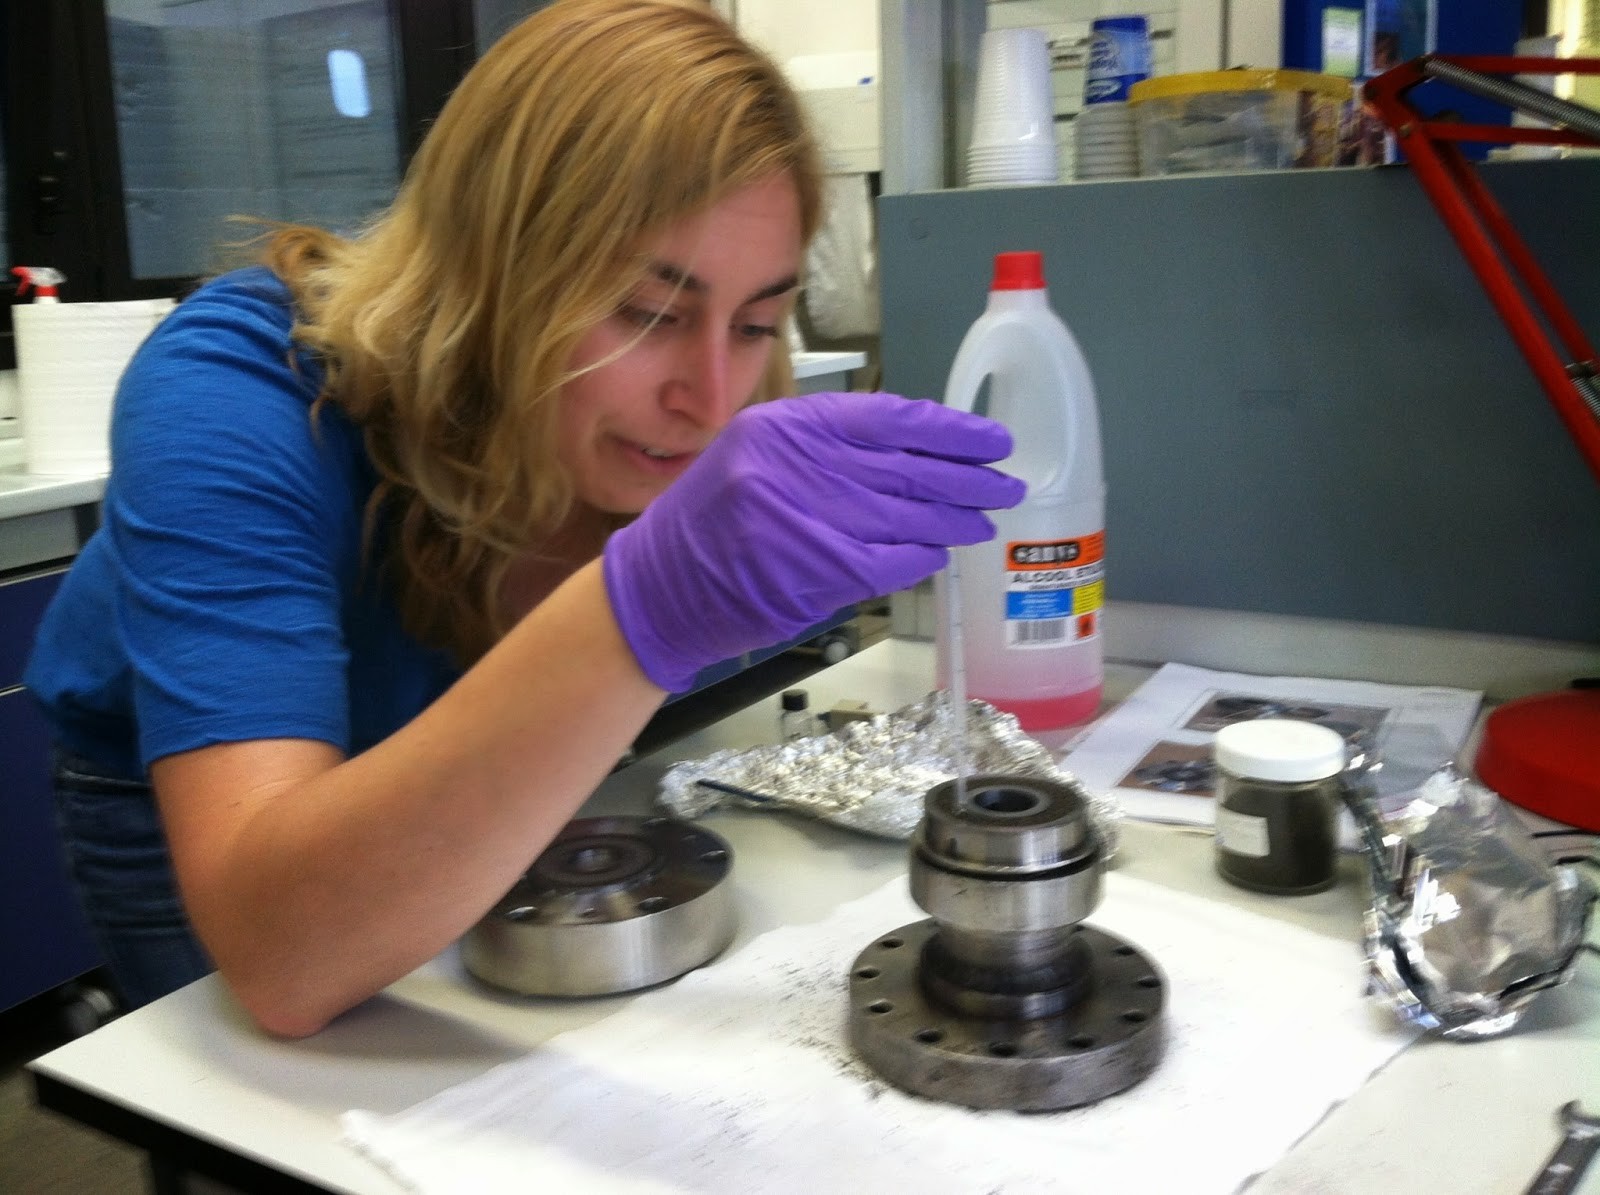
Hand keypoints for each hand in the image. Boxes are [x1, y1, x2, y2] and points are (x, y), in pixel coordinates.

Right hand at [603, 391, 1024, 691]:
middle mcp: (797, 464)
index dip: (949, 430)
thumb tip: (910, 453)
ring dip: (953, 519)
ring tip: (986, 519)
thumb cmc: (710, 524)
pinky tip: (939, 553)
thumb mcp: (756, 456)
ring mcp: (805, 518)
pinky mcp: (813, 571)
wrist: (658, 589)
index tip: (989, 440)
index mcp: (785, 427)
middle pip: (906, 467)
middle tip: (1007, 482)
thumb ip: (825, 449)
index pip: (889, 419)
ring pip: (906, 515)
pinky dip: (919, 557)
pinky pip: (888, 561)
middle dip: (966, 477)